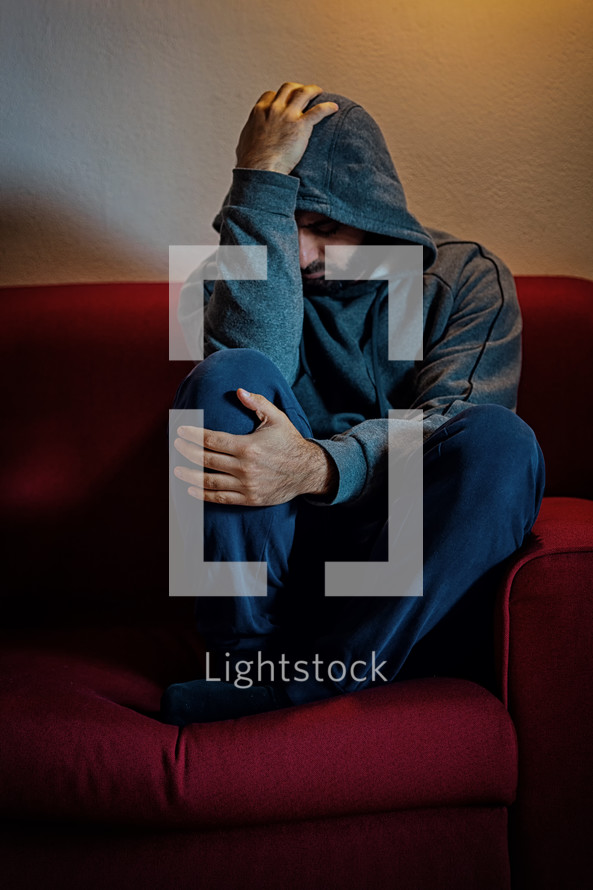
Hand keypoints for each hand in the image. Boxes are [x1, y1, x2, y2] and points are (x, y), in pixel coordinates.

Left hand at [173, 388, 336, 505]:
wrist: (308, 471)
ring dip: (189, 475)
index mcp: (248, 446)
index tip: (180, 431)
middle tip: (176, 446)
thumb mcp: (277, 418)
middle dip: (187, 452)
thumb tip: (238, 391)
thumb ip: (257, 403)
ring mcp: (246, 485)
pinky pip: (221, 498)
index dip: (192, 435)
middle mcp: (245, 467)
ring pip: (209, 481)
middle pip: (206, 460)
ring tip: (176, 469)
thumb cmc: (290, 442)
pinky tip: (190, 489)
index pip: (211, 440)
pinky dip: (203, 495)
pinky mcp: (249, 498)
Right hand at [235, 82, 338, 175]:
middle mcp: (274, 109)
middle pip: (287, 89)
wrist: (260, 170)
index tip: (284, 101)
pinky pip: (318, 111)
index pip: (270, 95)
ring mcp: (288, 115)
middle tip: (303, 93)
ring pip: (303, 93)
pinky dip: (327, 108)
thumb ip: (249, 138)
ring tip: (319, 92)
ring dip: (312, 90)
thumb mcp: (244, 145)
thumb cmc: (250, 163)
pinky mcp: (301, 126)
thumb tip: (246, 145)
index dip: (279, 97)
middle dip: (296, 88)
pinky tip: (334, 108)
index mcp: (259, 112)